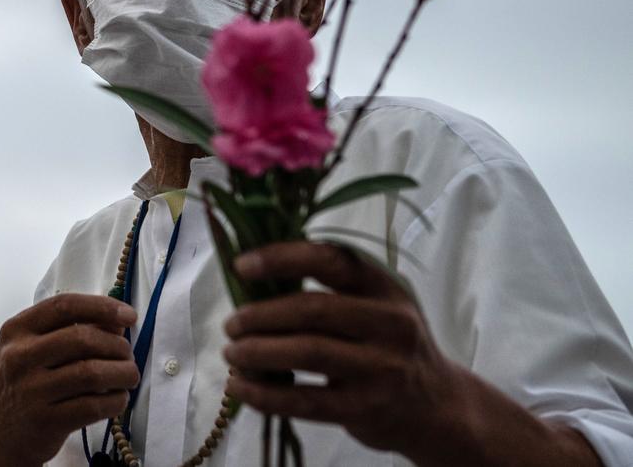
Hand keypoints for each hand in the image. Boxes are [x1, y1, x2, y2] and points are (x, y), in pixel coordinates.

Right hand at [0, 294, 138, 466]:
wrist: (0, 438)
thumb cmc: (22, 387)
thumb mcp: (31, 351)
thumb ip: (69, 331)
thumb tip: (116, 322)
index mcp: (16, 330)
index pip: (65, 306)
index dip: (102, 306)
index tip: (129, 315)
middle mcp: (19, 357)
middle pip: (82, 338)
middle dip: (117, 345)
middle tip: (128, 355)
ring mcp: (30, 390)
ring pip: (91, 372)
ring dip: (121, 373)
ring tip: (129, 376)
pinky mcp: (45, 421)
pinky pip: (92, 406)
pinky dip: (115, 401)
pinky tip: (118, 398)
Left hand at [221, 241, 466, 459]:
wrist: (436, 406)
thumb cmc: (389, 344)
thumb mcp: (375, 303)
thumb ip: (329, 287)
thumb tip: (251, 276)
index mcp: (385, 285)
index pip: (329, 260)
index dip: (281, 259)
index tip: (241, 266)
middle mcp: (390, 322)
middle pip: (311, 310)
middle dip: (260, 316)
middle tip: (231, 324)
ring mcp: (382, 368)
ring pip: (307, 353)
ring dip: (257, 352)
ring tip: (231, 353)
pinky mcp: (367, 408)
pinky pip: (305, 400)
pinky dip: (265, 394)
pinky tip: (241, 388)